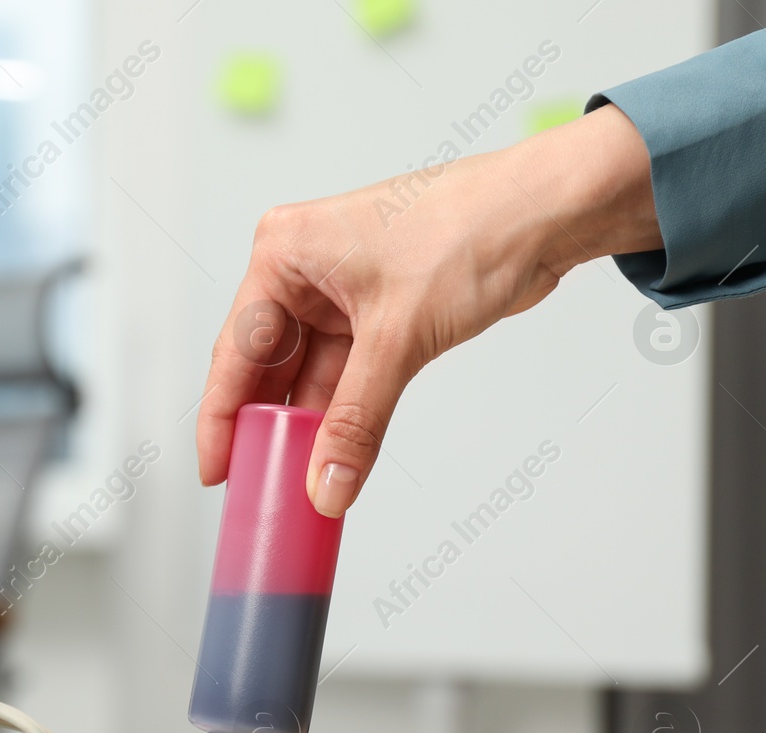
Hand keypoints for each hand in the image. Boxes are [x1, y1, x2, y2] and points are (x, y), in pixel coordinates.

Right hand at [196, 104, 660, 516]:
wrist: (548, 212)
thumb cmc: (472, 230)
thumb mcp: (398, 337)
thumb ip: (356, 420)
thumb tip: (327, 484)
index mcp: (285, 253)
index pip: (235, 351)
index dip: (222, 419)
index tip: (216, 472)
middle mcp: (305, 269)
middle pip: (267, 366)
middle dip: (267, 427)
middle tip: (259, 486)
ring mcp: (341, 292)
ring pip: (308, 376)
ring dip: (309, 426)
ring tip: (301, 480)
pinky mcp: (378, 312)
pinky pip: (345, 376)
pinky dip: (343, 413)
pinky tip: (337, 454)